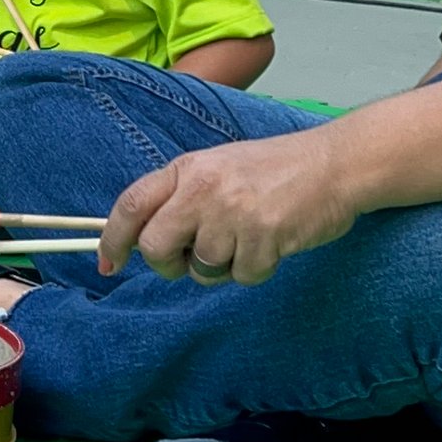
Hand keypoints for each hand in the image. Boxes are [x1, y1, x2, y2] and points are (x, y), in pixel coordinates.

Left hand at [98, 125, 358, 286]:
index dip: (112, 239)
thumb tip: (147, 238)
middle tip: (191, 259)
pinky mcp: (264, 237)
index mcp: (188, 169)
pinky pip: (242, 277)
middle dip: (168, 264)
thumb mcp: (218, 168)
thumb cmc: (274, 169)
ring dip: (223, 265)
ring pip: (202, 270)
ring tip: (248, 236)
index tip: (108, 263)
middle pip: (155, 247)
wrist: (333, 164)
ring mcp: (233, 213)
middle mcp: (204, 188)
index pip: (131, 205)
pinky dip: (256, 269)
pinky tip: (271, 242)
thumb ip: (182, 197)